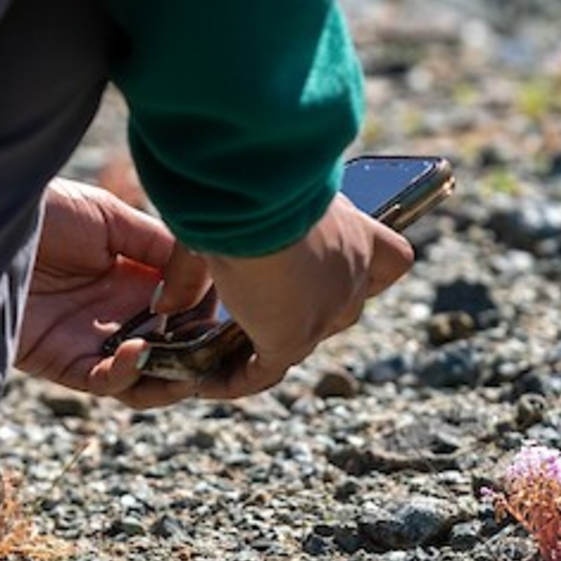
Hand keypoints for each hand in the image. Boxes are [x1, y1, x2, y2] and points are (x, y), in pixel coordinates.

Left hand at [16, 178, 207, 406]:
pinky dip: (128, 374)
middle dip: (200, 354)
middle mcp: (120, 313)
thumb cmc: (44, 210)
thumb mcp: (111, 218)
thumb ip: (160, 246)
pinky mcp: (63, 361)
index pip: (188, 307)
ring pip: (147, 377)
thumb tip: (202, 282)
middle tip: (217, 350)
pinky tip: (139, 350)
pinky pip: (104, 382)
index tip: (227, 308)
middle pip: (174, 348)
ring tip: (188, 365)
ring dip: (173, 377)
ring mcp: (94, 340)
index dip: (209, 312)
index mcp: (138, 278)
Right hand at [153, 192, 413, 398]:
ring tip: (219, 351)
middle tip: (250, 308)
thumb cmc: (252, 180)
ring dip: (266, 348)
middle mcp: (351, 273)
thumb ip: (205, 260)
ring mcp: (328, 309)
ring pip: (304, 341)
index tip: (351, 270)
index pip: (392, 259)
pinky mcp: (295, 335)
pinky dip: (235, 379)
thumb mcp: (238, 210)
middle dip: (303, 310)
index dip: (373, 270)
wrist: (258, 190)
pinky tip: (204, 380)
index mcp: (353, 228)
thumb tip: (168, 305)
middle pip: (345, 308)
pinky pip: (265, 370)